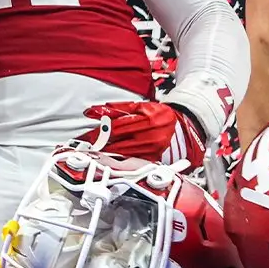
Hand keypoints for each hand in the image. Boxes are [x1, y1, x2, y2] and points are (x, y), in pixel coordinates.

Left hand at [74, 101, 205, 169]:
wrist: (184, 125)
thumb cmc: (160, 114)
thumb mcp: (139, 106)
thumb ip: (116, 108)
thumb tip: (92, 111)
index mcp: (146, 120)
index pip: (115, 128)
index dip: (98, 133)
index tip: (85, 137)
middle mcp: (150, 136)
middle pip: (118, 143)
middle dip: (99, 146)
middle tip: (84, 148)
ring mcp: (154, 149)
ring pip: (124, 154)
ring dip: (107, 155)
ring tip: (93, 155)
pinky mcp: (156, 159)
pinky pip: (134, 161)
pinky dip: (121, 161)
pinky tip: (110, 161)